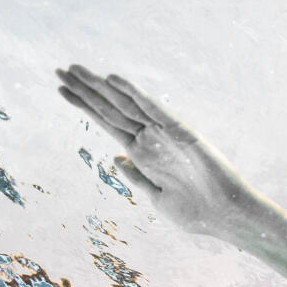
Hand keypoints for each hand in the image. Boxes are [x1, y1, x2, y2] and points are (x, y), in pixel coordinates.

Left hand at [57, 65, 260, 239]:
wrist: (226, 216)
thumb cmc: (196, 212)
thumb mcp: (157, 196)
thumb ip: (136, 176)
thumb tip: (117, 156)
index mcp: (142, 154)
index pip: (107, 123)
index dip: (84, 105)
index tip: (62, 89)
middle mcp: (150, 139)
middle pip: (110, 109)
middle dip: (85, 90)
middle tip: (60, 69)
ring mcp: (164, 134)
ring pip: (125, 105)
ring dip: (99, 87)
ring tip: (73, 69)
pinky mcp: (180, 133)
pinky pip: (152, 109)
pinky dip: (134, 94)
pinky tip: (113, 80)